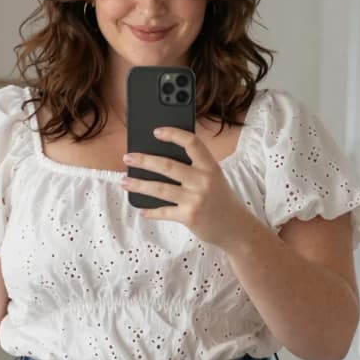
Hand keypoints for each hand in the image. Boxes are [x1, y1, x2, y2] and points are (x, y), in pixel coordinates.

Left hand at [120, 125, 251, 250]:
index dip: (173, 134)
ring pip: (160, 188)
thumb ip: (195, 168)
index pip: (191, 142)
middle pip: (168, 165)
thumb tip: (160, 160)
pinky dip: (150, 211)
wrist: (235, 228)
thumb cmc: (220, 199)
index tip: (156, 131)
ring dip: (138, 184)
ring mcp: (196, 199)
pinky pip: (164, 212)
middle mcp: (203, 180)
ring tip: (124, 181)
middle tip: (128, 157)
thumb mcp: (214, 178)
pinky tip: (140, 209)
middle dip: (144, 160)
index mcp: (210, 166)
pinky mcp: (189, 217)